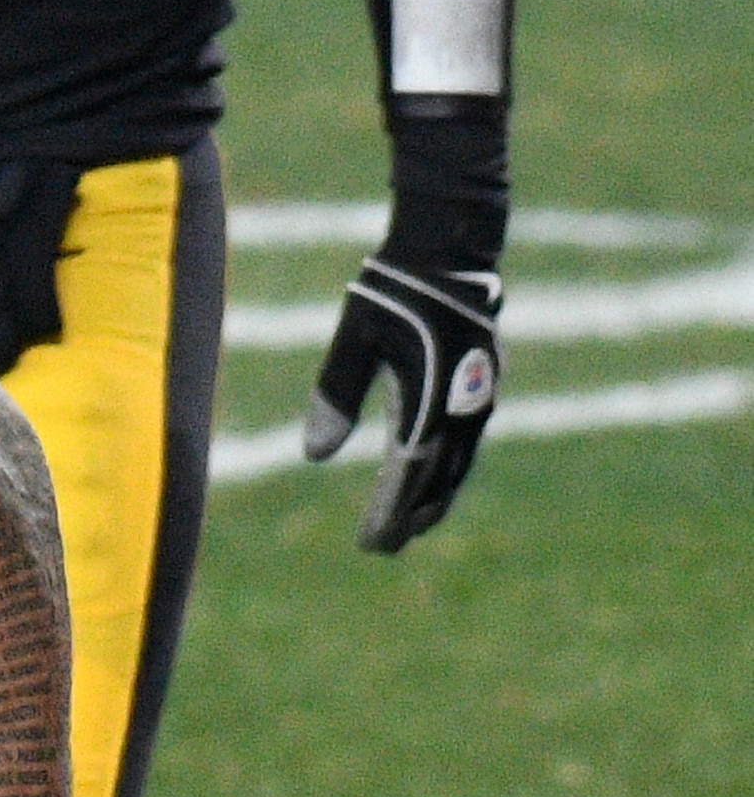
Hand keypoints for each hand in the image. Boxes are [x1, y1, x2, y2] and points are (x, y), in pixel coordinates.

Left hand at [303, 254, 501, 552]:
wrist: (448, 249)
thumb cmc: (391, 292)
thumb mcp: (354, 339)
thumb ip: (335, 395)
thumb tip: (314, 455)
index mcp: (430, 398)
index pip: (407, 472)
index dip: (390, 511)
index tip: (372, 543)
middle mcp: (462, 404)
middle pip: (437, 477)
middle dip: (411, 514)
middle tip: (384, 546)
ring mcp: (479, 395)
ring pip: (458, 463)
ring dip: (434, 496)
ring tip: (412, 525)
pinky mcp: (483, 384)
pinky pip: (467, 441)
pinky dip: (448, 468)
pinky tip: (432, 479)